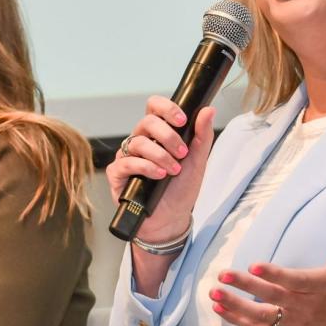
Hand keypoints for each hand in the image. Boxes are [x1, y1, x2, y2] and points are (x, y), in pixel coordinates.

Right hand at [106, 96, 214, 242]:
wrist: (171, 218)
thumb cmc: (181, 189)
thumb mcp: (198, 162)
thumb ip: (202, 136)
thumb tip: (208, 110)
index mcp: (158, 133)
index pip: (154, 107)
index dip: (166, 108)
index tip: (182, 120)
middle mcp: (141, 141)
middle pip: (146, 122)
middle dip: (167, 136)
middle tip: (182, 152)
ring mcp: (127, 156)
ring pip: (137, 142)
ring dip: (160, 155)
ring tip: (173, 170)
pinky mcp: (117, 173)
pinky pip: (127, 162)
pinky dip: (145, 167)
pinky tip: (158, 175)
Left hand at [209, 211, 325, 325]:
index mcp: (321, 285)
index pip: (295, 280)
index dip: (274, 274)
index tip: (253, 264)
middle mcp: (306, 305)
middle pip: (273, 296)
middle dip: (246, 286)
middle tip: (223, 275)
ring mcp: (295, 321)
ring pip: (262, 316)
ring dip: (236, 306)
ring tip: (214, 294)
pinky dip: (238, 320)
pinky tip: (219, 308)